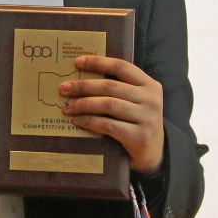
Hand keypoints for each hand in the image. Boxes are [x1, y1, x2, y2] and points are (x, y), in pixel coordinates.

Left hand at [59, 56, 163, 174]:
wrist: (154, 154)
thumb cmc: (137, 123)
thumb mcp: (135, 102)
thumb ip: (119, 89)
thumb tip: (81, 78)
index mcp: (150, 85)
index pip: (121, 67)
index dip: (98, 63)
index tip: (77, 62)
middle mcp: (151, 99)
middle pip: (110, 86)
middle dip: (83, 86)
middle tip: (63, 88)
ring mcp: (147, 118)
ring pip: (108, 104)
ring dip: (84, 104)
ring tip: (67, 107)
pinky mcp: (139, 137)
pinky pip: (108, 125)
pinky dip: (90, 121)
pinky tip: (77, 121)